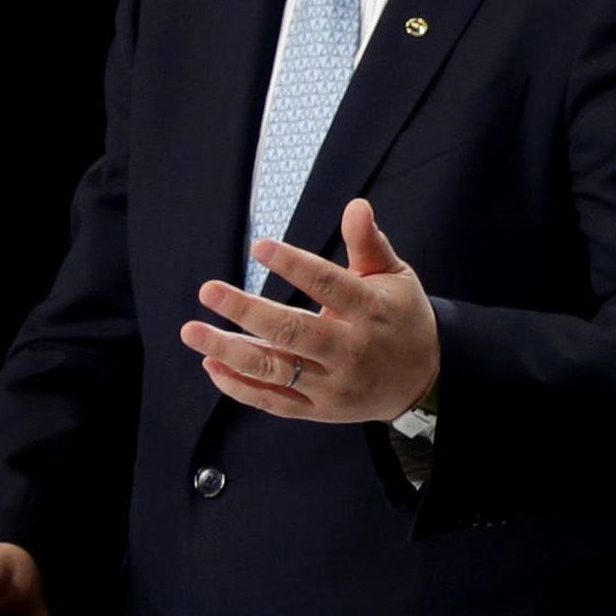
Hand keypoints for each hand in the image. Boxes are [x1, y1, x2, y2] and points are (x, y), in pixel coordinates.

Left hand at [183, 200, 440, 427]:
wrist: (423, 379)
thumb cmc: (402, 318)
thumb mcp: (395, 276)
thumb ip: (369, 244)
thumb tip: (356, 206)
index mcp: (371, 310)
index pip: (328, 284)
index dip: (293, 265)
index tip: (259, 247)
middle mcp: (350, 349)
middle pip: (291, 331)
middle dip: (246, 311)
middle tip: (209, 291)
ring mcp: (332, 384)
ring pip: (274, 369)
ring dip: (228, 351)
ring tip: (192, 331)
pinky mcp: (318, 409)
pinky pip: (272, 401)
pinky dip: (238, 386)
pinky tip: (211, 365)